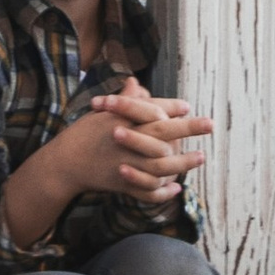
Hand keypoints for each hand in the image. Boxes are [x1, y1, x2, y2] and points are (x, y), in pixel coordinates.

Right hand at [54, 80, 211, 200]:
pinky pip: (148, 190)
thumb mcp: (102, 114)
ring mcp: (126, 163)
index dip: (171, 107)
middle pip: (162, 132)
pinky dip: (163, 192)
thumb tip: (136, 82)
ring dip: (183, 162)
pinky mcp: (124, 183)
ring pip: (161, 164)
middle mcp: (126, 140)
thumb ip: (124, 102)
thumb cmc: (83, 134)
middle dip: (188, 128)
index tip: (188, 106)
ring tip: (201, 157)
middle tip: (210, 124)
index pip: (151, 109)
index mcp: (121, 119)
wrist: (64, 164)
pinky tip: (176, 188)